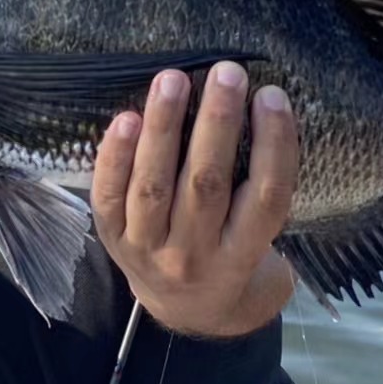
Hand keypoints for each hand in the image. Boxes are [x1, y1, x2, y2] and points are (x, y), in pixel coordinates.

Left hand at [91, 61, 298, 337]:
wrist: (188, 312)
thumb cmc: (234, 255)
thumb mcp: (261, 237)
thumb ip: (260, 187)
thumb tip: (262, 104)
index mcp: (243, 255)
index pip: (265, 198)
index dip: (273, 145)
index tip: (272, 95)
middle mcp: (195, 256)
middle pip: (206, 185)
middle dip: (217, 123)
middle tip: (227, 71)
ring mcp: (148, 250)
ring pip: (154, 187)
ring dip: (163, 129)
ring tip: (173, 79)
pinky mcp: (112, 239)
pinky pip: (109, 196)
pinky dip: (114, 157)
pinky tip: (126, 118)